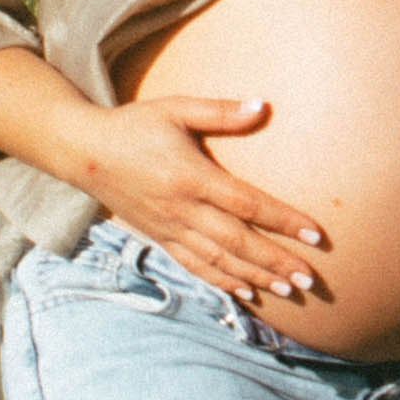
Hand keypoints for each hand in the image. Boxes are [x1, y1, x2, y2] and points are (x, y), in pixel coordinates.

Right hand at [73, 97, 329, 302]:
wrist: (83, 152)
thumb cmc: (134, 125)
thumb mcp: (176, 109)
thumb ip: (221, 112)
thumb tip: (264, 106)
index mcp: (191, 177)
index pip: (248, 204)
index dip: (284, 220)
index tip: (316, 235)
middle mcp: (182, 209)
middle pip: (238, 242)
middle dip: (276, 261)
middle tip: (310, 279)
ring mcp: (170, 228)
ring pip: (219, 260)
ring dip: (255, 277)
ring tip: (288, 291)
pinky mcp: (160, 238)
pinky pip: (195, 266)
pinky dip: (222, 282)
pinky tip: (246, 293)